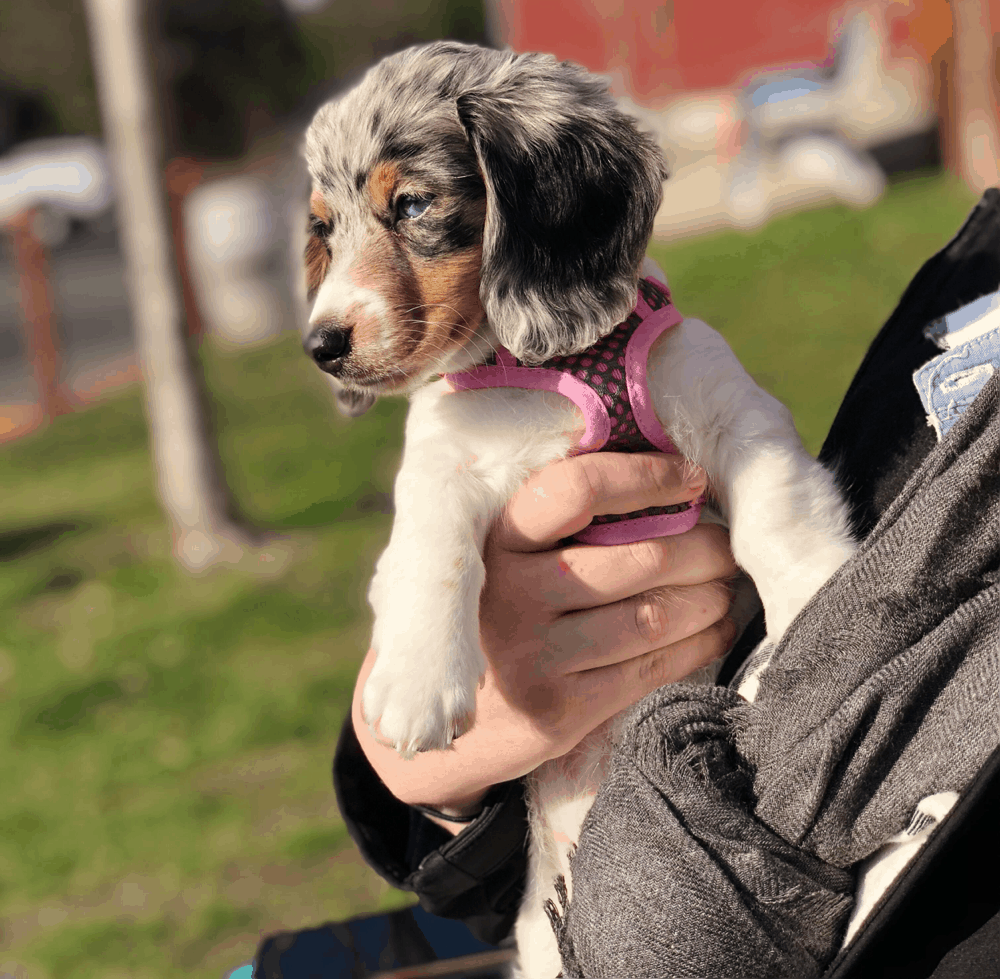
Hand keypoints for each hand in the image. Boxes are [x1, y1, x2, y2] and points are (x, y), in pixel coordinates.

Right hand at [352, 452, 736, 829]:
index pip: (576, 488)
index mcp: (493, 541)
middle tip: (727, 541)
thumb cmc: (486, 614)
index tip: (691, 477)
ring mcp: (534, 658)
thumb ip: (549, 523)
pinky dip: (698, 644)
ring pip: (653, 615)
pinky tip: (714, 628)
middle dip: (702, 546)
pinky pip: (650, 668)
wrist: (433, 721)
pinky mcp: (559, 710)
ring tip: (725, 583)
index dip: (645, 477)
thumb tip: (657, 474)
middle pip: (635, 558)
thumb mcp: (491, 559)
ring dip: (709, 596)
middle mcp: (509, 595)